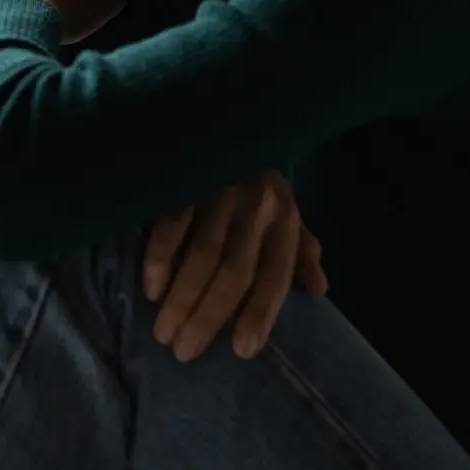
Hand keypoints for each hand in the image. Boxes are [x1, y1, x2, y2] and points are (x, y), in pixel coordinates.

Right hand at [143, 171, 328, 361]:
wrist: (225, 117)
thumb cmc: (255, 178)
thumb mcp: (286, 210)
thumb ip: (299, 251)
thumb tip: (318, 289)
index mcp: (283, 218)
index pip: (274, 276)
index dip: (260, 314)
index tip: (241, 351)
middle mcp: (256, 206)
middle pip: (234, 272)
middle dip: (209, 316)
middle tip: (185, 352)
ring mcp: (219, 190)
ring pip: (202, 256)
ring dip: (182, 299)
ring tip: (164, 333)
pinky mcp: (186, 177)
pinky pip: (171, 224)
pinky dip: (160, 259)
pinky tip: (151, 289)